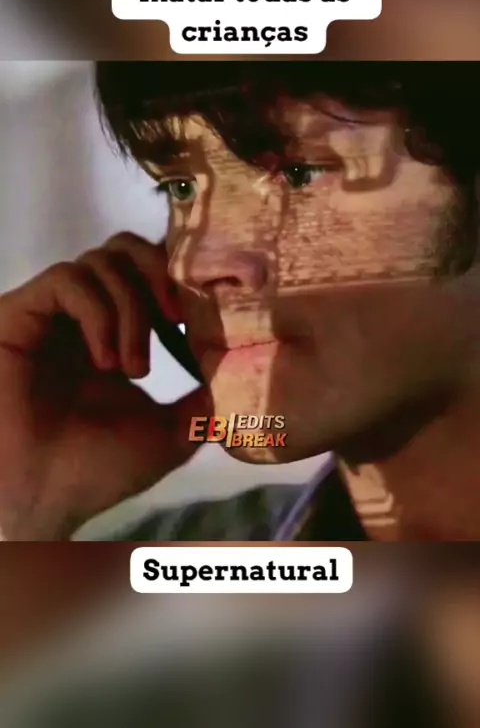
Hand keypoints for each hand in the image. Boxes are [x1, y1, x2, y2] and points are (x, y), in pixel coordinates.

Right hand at [0, 232, 209, 539]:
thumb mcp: (171, 433)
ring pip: (101, 261)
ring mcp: (50, 312)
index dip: (182, 275)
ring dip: (131, 310)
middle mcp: (82, 315)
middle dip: (160, 272)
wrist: (44, 498)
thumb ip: (203, 399)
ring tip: (133, 369)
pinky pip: (68, 280)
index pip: (149, 272)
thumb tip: (237, 373)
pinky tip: (106, 360)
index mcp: (115, 333)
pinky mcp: (19, 313)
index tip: (212, 302)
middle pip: (125, 247)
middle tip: (178, 318)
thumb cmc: (98, 470)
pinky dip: (98, 313)